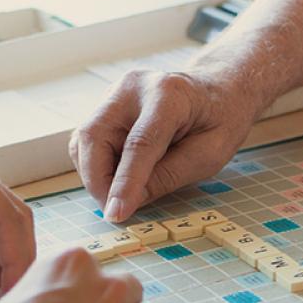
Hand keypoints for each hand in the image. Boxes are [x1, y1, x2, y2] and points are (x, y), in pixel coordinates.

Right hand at [70, 67, 258, 222]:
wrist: (217, 89)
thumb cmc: (219, 120)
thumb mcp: (210, 155)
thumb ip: (169, 176)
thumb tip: (129, 201)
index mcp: (169, 95)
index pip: (138, 143)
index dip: (124, 183)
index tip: (116, 215)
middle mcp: (133, 87)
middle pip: (96, 136)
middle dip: (98, 180)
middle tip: (115, 211)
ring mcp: (115, 92)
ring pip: (84, 139)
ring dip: (95, 174)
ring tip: (122, 191)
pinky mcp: (105, 104)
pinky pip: (87, 140)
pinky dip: (96, 164)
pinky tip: (119, 174)